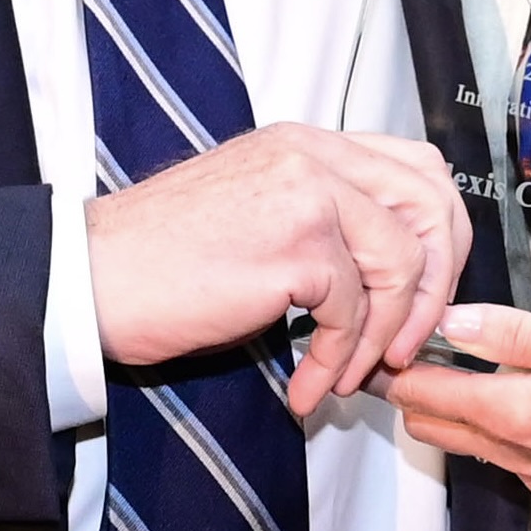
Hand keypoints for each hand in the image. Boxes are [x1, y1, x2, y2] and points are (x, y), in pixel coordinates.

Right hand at [88, 125, 470, 418]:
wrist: (91, 278)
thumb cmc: (161, 260)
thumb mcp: (257, 213)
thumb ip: (323, 221)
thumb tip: (395, 279)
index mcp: (307, 142)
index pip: (418, 167)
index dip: (440, 236)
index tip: (420, 296)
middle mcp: (313, 153)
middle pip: (431, 205)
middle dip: (434, 285)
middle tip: (404, 345)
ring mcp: (308, 192)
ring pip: (402, 263)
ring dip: (384, 336)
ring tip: (346, 377)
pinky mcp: (295, 244)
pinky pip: (352, 311)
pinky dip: (337, 363)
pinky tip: (307, 389)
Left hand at [380, 304, 530, 530]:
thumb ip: (520, 337)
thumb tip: (450, 321)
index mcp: (519, 418)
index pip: (423, 396)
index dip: (393, 362)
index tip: (382, 326)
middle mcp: (520, 458)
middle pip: (435, 425)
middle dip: (409, 385)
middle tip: (404, 334)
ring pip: (471, 440)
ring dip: (455, 402)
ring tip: (461, 349)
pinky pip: (510, 452)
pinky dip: (497, 419)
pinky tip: (527, 386)